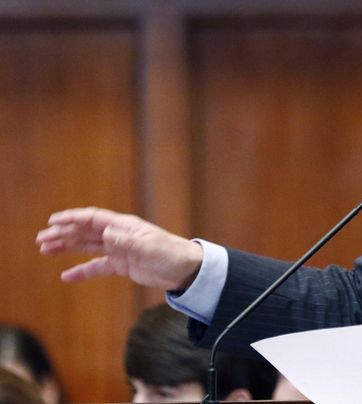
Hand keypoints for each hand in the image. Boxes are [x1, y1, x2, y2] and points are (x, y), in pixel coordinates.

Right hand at [36, 207, 202, 290]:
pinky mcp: (123, 265)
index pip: (94, 219)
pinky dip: (82, 271)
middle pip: (86, 232)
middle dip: (63, 234)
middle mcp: (120, 235)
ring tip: (45, 250)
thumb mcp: (149, 248)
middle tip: (41, 239)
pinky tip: (66, 276)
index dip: (73, 219)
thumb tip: (106, 233)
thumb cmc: (172, 254)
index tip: (52, 222)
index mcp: (125, 226)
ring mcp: (120, 250)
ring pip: (87, 247)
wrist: (187, 270)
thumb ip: (126, 242)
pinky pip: (97, 267)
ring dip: (67, 247)